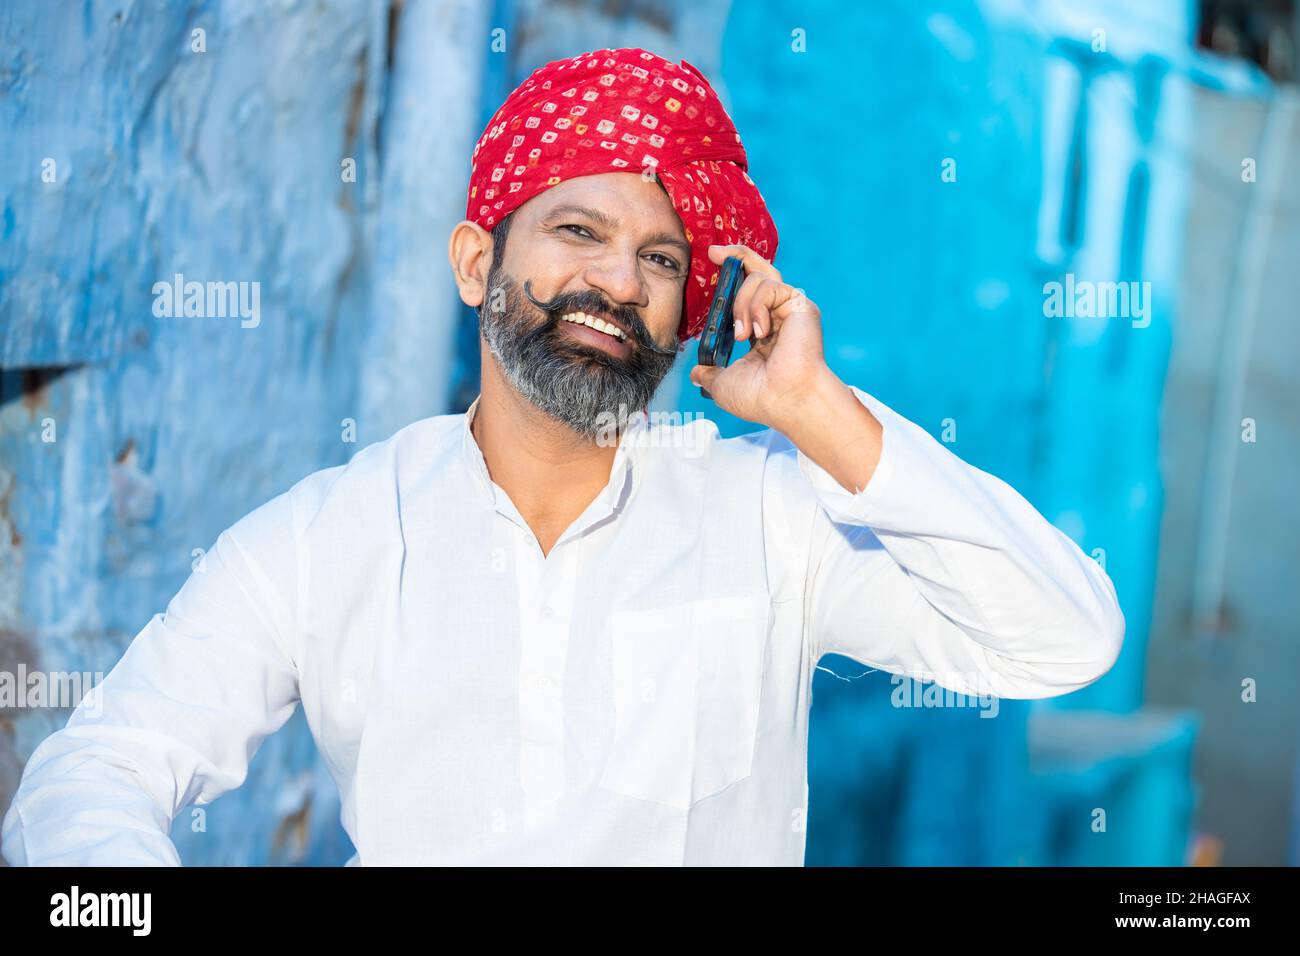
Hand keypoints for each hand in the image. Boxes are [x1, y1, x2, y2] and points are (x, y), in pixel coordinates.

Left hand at [688, 243, 832, 430]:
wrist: (784, 400)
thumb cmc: (761, 397)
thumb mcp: (723, 383)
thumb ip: (710, 373)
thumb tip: (696, 373)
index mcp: (763, 333)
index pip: (748, 295)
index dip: (733, 278)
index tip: (714, 262)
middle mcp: (779, 316)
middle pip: (761, 271)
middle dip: (737, 256)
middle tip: (714, 253)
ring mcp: (790, 308)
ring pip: (758, 278)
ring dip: (741, 304)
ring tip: (742, 335)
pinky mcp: (799, 304)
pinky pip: (769, 286)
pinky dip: (756, 306)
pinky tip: (759, 332)